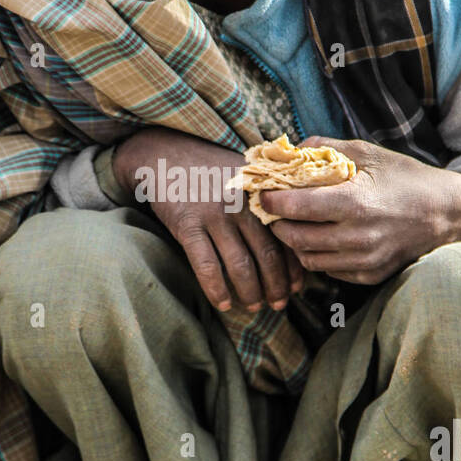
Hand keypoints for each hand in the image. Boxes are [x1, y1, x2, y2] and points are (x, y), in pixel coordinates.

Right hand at [112, 126, 304, 312]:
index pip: (284, 235)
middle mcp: (241, 204)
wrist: (163, 153)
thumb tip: (289, 233)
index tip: (297, 287)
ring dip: (249, 292)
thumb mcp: (242, 174)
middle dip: (275, 285)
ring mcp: (214, 214)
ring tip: (253, 307)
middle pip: (266, 254)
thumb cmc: (207, 168)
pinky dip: (216, 288)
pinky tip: (222, 303)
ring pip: (240, 264)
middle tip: (279, 305)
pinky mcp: (187, 224)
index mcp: (258, 192)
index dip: (293, 266)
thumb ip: (264, 198)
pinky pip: (206, 264)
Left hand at [260, 137, 460, 283]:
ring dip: (294, 242)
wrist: (445, 212)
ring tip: (294, 224)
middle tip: (273, 210)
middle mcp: (357, 237)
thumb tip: (289, 147)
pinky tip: (320, 238)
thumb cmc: (405, 178)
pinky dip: (317, 256)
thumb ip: (326, 147)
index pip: (295, 207)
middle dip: (277, 223)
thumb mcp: (368, 153)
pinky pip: (329, 271)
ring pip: (308, 259)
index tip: (262, 192)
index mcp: (354, 203)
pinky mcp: (369, 274)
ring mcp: (364, 260)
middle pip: (295, 238)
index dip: (272, 200)